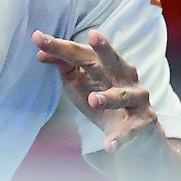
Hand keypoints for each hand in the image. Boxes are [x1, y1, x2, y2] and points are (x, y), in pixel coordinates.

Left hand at [32, 28, 163, 154]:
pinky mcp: (143, 123)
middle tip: (92, 35)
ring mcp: (137, 99)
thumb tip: (40, 53)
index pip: (81, 53)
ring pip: (122, 95)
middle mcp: (124, 76)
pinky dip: (120, 138)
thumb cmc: (104, 100)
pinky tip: (109, 145)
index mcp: (107, 64)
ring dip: (108, 97)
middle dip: (104, 48)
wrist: (138, 135)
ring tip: (93, 100)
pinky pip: (130, 131)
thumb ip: (63, 66)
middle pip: (113, 60)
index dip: (59, 46)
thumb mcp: (81, 83)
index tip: (37, 38)